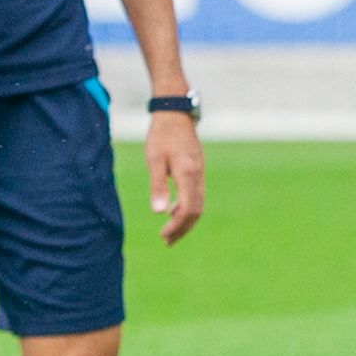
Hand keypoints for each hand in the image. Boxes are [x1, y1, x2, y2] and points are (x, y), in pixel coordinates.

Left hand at [147, 110, 205, 244]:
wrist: (176, 113)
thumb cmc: (161, 135)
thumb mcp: (154, 159)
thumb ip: (158, 186)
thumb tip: (159, 213)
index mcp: (187, 173)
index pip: (187, 209)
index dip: (176, 226)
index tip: (163, 236)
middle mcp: (198, 175)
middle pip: (196, 211)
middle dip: (182, 229)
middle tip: (167, 241)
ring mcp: (200, 173)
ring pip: (199, 205)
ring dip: (185, 221)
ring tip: (170, 232)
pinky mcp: (198, 170)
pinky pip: (197, 196)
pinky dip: (188, 208)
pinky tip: (173, 210)